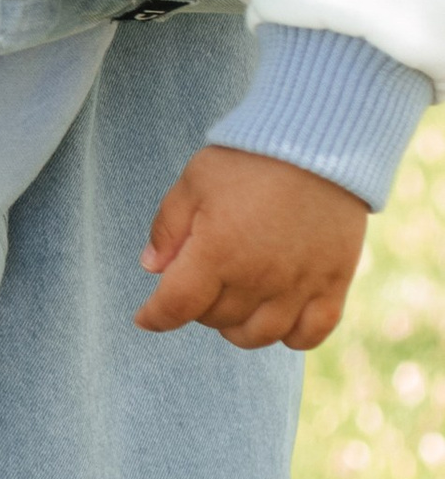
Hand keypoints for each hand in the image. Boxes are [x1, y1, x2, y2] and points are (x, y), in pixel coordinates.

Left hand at [136, 145, 366, 350]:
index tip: (146, 318)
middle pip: (215, 320)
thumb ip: (168, 227)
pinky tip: (278, 315)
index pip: (176, 307)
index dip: (155, 317)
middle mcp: (257, 277)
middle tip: (200, 283)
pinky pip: (310, 334)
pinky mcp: (333, 283)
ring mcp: (298, 285)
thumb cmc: (250, 159)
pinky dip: (291, 336)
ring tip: (234, 303)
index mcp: (217, 252)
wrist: (320, 143)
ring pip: (259, 336)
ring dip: (237, 327)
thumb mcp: (194, 181)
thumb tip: (152, 268)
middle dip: (198, 307)